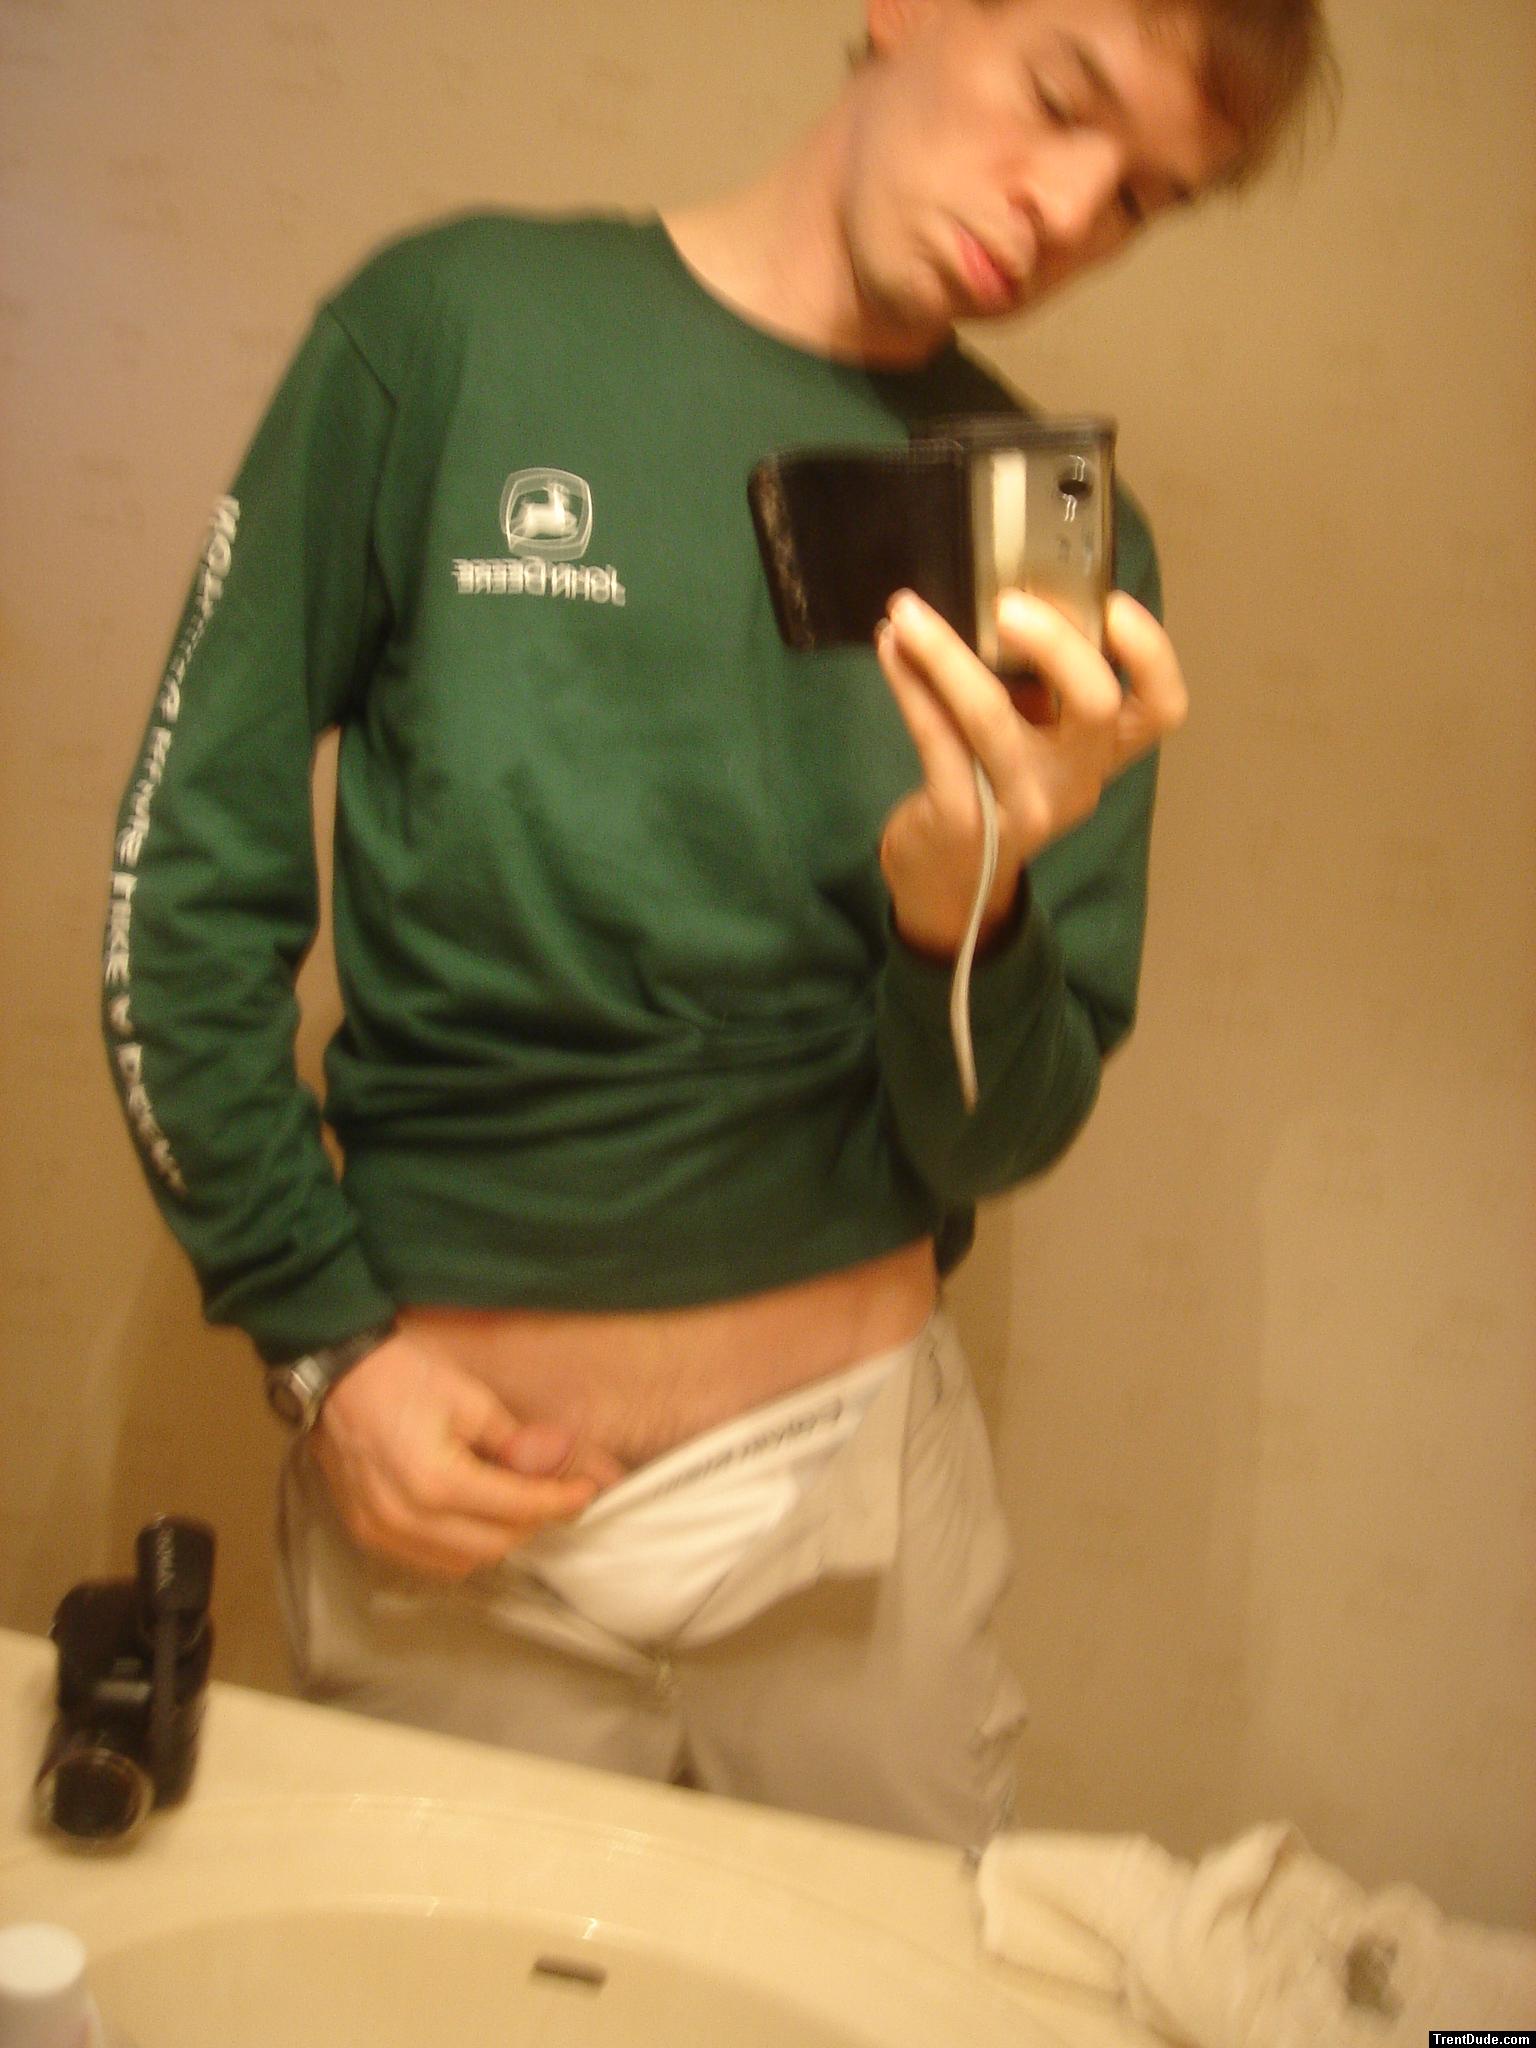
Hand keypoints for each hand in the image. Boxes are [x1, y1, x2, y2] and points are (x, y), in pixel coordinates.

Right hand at [309, 1330, 625, 1578]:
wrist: (335, 1373)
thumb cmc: (403, 1375)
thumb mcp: (470, 1399)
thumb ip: (515, 1442)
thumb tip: (558, 1464)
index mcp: (437, 1482)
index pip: (517, 1508)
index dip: (559, 1501)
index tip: (587, 1491)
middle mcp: (407, 1519)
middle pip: (493, 1545)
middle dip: (532, 1522)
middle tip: (553, 1494)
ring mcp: (381, 1532)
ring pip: (461, 1563)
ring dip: (496, 1539)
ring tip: (513, 1504)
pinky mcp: (366, 1533)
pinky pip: (426, 1560)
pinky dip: (458, 1548)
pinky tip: (472, 1519)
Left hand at [875, 587, 1187, 956]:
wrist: (948, 881)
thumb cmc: (992, 787)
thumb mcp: (1031, 739)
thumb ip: (1033, 684)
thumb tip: (995, 593)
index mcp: (1102, 755)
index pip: (1161, 708)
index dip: (1150, 653)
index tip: (1112, 603)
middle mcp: (1075, 783)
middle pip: (1095, 704)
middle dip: (1054, 642)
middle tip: (1005, 604)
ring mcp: (1022, 805)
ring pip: (992, 716)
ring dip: (945, 654)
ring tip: (907, 613)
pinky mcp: (963, 818)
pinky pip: (936, 736)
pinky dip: (909, 684)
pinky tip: (891, 648)